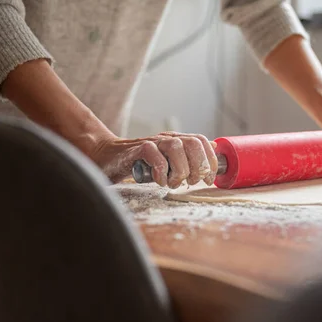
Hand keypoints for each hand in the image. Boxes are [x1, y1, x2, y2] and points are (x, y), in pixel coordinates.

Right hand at [88, 132, 217, 186]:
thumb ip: (189, 154)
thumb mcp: (168, 159)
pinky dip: (161, 170)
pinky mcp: (136, 150)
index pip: (201, 141)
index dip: (210, 160)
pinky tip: (160, 181)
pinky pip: (154, 154)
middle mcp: (166, 138)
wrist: (107, 157)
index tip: (209, 179)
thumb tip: (214, 148)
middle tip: (191, 182)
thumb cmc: (139, 162)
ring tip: (174, 182)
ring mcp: (152, 142)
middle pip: (193, 143)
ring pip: (176, 147)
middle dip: (198, 166)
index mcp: (177, 140)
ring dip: (180, 170)